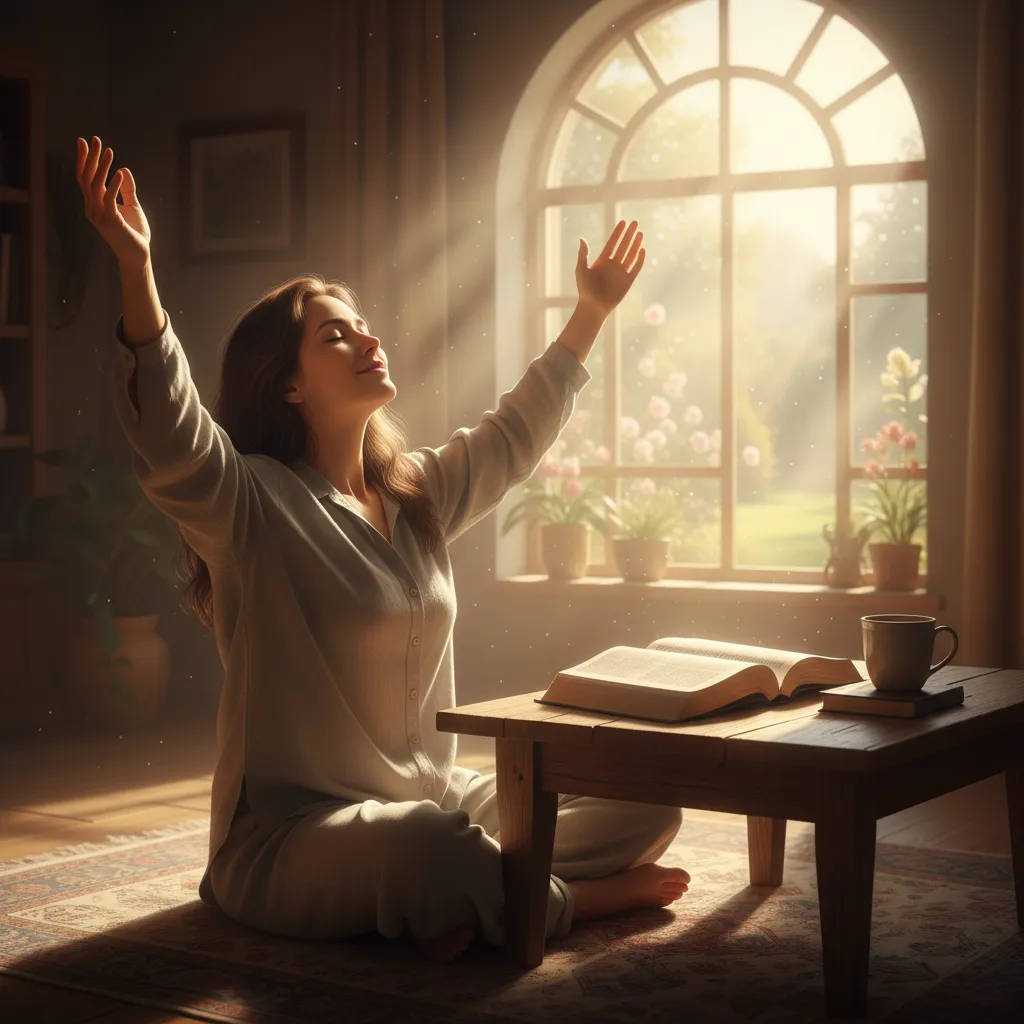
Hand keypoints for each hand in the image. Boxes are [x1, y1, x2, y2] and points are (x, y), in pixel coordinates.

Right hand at [76, 136, 151, 268]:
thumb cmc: (135, 233)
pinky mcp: (111, 222)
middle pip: (86, 178)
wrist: (138, 256)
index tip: (85, 141)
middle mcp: (92, 208)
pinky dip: (114, 185)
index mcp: (95, 204)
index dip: (84, 159)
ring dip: (102, 167)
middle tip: (95, 139)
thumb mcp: (132, 207)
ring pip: (95, 186)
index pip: (85, 178)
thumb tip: (123, 170)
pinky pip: (109, 199)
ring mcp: (100, 216)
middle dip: (90, 157)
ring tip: (109, 152)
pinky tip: (119, 172)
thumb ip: (127, 190)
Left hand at [575, 219, 645, 316]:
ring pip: (631, 255)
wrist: (593, 307)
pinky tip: (642, 249)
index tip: (623, 222)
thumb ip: (583, 254)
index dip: (618, 232)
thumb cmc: (585, 290)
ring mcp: (621, 272)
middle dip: (629, 234)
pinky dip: (639, 260)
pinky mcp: (628, 281)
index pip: (612, 243)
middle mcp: (613, 264)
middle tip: (635, 222)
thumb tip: (582, 238)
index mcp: (602, 260)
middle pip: (623, 246)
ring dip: (635, 244)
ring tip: (640, 232)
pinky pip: (636, 268)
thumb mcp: (581, 269)